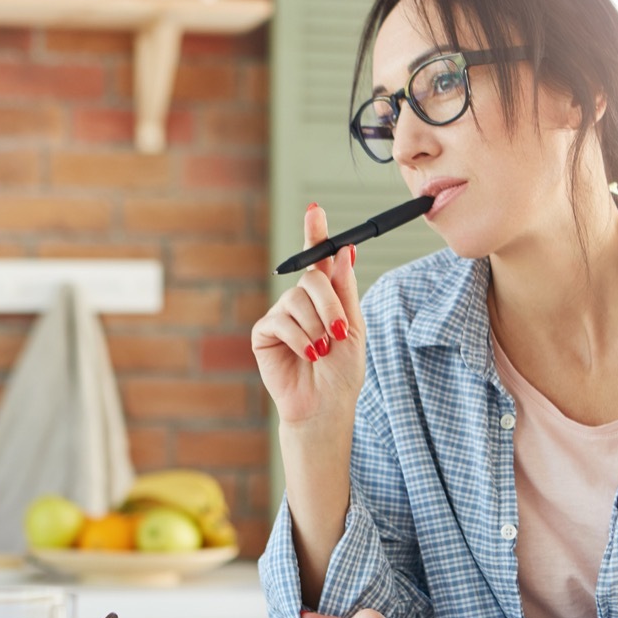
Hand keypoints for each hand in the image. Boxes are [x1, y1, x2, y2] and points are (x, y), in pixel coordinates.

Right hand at [251, 204, 364, 426]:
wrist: (325, 406)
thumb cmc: (342, 372)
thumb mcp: (353, 327)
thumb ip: (345, 290)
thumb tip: (344, 250)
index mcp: (324, 297)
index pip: (318, 259)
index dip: (315, 233)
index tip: (315, 210)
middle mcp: (300, 302)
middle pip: (310, 278)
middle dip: (328, 303)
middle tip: (338, 329)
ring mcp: (281, 315)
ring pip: (296, 300)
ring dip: (316, 327)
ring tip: (322, 351)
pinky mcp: (264, 333)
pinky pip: (281, 320)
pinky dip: (300, 339)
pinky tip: (308, 355)